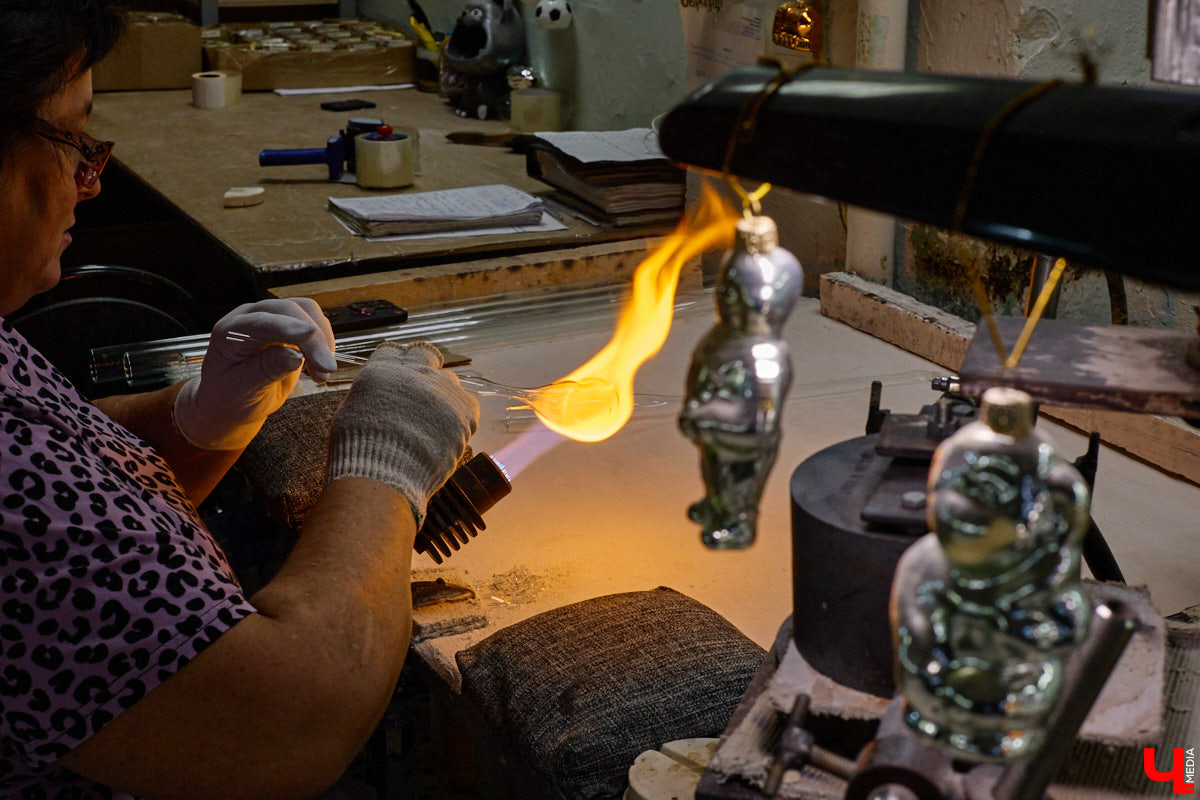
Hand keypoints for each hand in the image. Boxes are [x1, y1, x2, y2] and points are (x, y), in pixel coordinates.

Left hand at [174, 298, 337, 449]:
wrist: (234, 401)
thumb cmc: (231, 396)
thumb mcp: (242, 390)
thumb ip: (265, 371)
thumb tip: (295, 356)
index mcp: (229, 332)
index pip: (258, 322)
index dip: (284, 326)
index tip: (309, 333)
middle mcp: (250, 317)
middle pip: (287, 310)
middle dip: (312, 338)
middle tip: (327, 368)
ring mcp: (271, 317)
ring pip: (306, 311)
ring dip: (321, 340)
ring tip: (323, 373)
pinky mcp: (290, 325)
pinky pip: (314, 322)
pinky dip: (324, 344)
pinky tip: (320, 367)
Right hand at [326, 342, 479, 525]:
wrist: (383, 477)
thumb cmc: (358, 451)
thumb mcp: (350, 412)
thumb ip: (371, 395)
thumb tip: (382, 396)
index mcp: (383, 370)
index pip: (394, 352)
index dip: (397, 363)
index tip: (400, 375)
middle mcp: (415, 372)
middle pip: (425, 354)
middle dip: (423, 368)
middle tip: (421, 389)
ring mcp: (442, 389)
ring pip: (449, 380)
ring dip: (442, 395)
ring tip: (433, 422)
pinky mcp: (464, 411)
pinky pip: (468, 406)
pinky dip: (460, 418)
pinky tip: (447, 435)